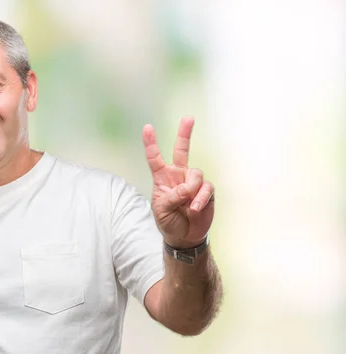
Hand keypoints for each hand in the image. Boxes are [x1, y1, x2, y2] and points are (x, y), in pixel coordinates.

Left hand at [142, 116, 214, 248]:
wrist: (184, 236)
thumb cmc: (168, 221)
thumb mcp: (161, 210)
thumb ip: (171, 196)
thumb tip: (187, 188)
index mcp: (162, 178)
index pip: (155, 158)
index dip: (151, 143)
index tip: (147, 127)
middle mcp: (178, 176)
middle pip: (182, 150)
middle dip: (185, 134)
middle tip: (188, 118)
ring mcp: (193, 182)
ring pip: (196, 174)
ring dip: (191, 189)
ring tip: (187, 205)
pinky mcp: (206, 191)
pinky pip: (206, 188)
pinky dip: (200, 198)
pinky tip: (195, 208)